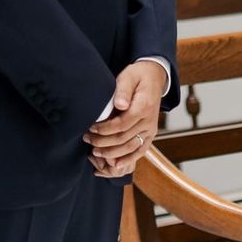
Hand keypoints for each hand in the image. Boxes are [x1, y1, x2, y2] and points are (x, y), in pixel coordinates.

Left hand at [83, 62, 163, 177]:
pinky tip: (115, 164)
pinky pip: (141, 150)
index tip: (91, 128)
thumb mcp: (129, 76)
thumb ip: (123, 90)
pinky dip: (128, 159)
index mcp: (144, 107)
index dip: (105, 129)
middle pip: (125, 138)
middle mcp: (149, 122)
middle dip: (104, 142)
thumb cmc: (138, 76)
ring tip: (95, 152)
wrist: (154, 78)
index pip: (122, 124)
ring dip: (113, 152)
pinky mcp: (150, 134)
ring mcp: (151, 130)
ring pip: (131, 147)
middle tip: (87, 140)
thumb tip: (120, 105)